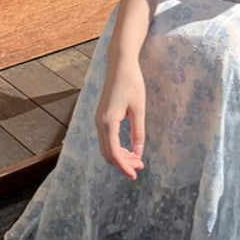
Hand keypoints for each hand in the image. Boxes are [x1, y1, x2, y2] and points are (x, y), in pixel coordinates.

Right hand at [95, 59, 145, 179]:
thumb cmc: (132, 83)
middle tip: (140, 166)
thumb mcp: (139, 109)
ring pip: (106, 147)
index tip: (135, 175)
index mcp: (108, 122)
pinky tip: (128, 148)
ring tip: (136, 159)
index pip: (114, 153)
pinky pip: (106, 139)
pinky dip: (116, 147)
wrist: (120, 64)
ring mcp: (98, 119)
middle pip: (108, 154)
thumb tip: (139, 153)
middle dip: (123, 163)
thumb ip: (138, 132)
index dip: (124, 167)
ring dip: (119, 156)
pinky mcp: (101, 116)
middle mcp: (99, 123)